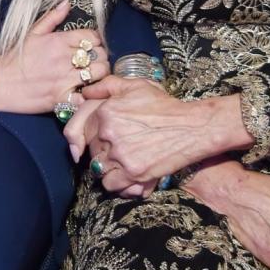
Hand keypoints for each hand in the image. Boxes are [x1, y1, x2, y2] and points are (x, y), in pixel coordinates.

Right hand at [0, 1, 109, 114]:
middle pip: (100, 55)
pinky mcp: (60, 98)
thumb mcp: (32, 33)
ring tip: (91, 79)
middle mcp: (64, 58)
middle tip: (93, 64)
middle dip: (100, 58)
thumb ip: (52, 17)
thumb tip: (67, 2)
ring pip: (99, 74)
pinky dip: (89, 96)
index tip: (91, 48)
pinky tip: (84, 95)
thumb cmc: (13, 58)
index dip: (96, 42)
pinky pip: (85, 97)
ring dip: (99, 77)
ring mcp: (64, 79)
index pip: (93, 37)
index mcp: (59, 41)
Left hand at [81, 76, 248, 190]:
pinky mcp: (132, 173)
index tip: (84, 144)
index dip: (82, 136)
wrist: (192, 127)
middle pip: (89, 150)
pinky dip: (117, 182)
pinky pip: (110, 184)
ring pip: (97, 169)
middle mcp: (108, 133)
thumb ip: (106, 86)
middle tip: (117, 149)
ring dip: (107, 168)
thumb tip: (85, 93)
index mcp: (105, 112)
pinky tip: (127, 174)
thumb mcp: (136, 86)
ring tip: (122, 163)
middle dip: (100, 151)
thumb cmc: (164, 106)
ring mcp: (119, 155)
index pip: (78, 129)